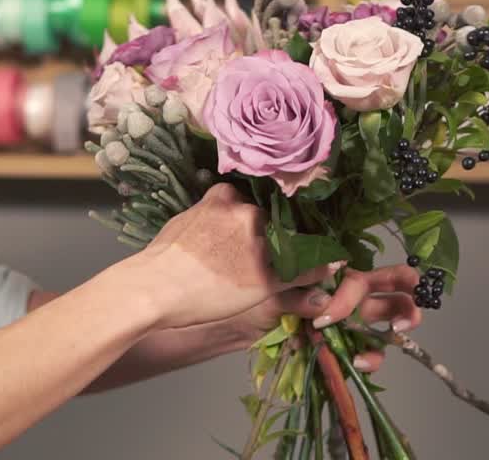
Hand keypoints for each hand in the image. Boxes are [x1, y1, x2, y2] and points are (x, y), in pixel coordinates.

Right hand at [130, 183, 341, 330]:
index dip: (252, 216)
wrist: (157, 288)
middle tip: (266, 250)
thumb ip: (207, 214)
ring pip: (292, 244)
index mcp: (225, 199)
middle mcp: (248, 217)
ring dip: (301, 250)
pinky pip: (305, 271)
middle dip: (270, 235)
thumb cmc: (161, 260)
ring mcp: (261, 246)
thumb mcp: (183, 221)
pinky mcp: (269, 277)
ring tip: (311, 256)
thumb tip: (212, 215)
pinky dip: (320, 269)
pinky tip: (331, 268)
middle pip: (270, 221)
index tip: (257, 225)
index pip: (248, 201)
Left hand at [229, 264, 421, 372]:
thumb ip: (298, 294)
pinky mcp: (348, 342)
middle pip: (390, 281)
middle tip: (414, 295)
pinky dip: (372, 357)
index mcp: (332, 271)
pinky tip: (360, 362)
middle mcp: (348, 291)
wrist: (240, 324)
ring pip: (391, 313)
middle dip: (408, 285)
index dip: (346, 300)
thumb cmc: (256, 296)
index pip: (355, 280)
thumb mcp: (273, 290)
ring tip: (400, 329)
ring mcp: (352, 317)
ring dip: (404, 318)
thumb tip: (322, 302)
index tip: (324, 319)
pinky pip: (372, 349)